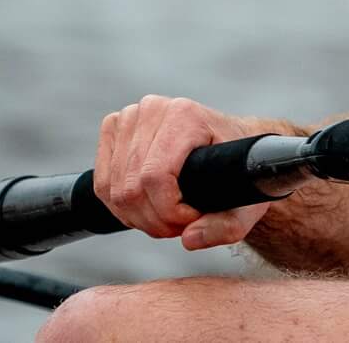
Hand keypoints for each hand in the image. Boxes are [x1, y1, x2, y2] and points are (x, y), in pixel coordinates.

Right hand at [94, 94, 276, 250]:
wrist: (227, 142)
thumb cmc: (237, 167)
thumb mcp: (245, 197)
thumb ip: (226, 226)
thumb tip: (190, 239)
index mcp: (185, 115)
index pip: (154, 178)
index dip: (168, 212)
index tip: (191, 220)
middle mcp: (153, 109)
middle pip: (131, 188)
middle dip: (154, 220)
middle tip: (179, 226)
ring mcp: (129, 117)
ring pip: (113, 191)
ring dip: (137, 217)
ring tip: (166, 218)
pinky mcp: (113, 129)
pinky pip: (102, 185)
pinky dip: (121, 207)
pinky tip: (147, 208)